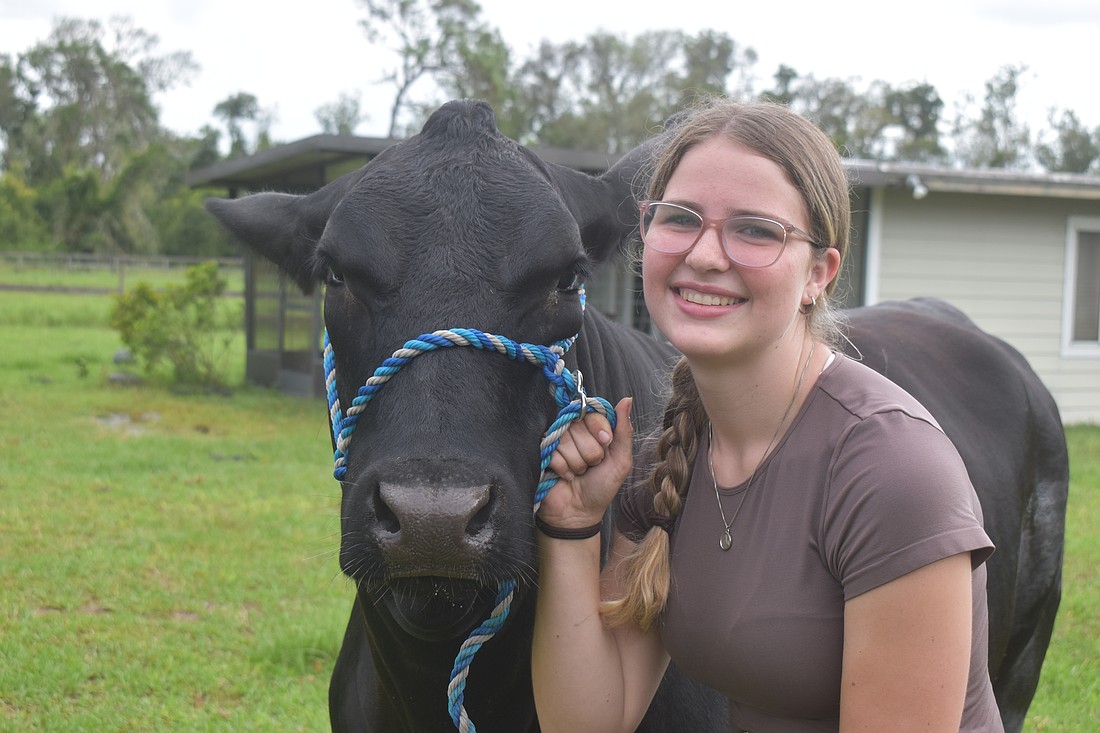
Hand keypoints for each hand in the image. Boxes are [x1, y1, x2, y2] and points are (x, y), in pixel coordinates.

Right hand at [541, 397, 633, 527]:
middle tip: (591, 466)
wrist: (579, 512)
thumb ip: (624, 430)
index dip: (600, 429)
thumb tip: (627, 399)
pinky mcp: (543, 451)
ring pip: (566, 440)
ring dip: (577, 463)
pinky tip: (566, 476)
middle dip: (590, 452)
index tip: (606, 445)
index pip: (594, 412)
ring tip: (578, 473)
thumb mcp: (621, 461)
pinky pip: (554, 452)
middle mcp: (574, 430)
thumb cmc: (601, 487)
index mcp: (594, 428)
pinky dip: (564, 469)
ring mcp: (557, 439)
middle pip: (579, 426)